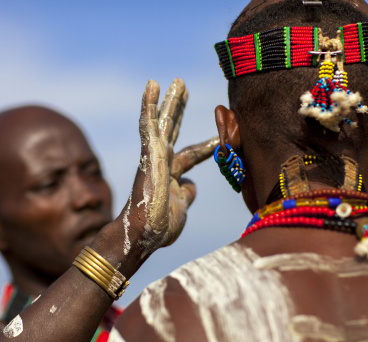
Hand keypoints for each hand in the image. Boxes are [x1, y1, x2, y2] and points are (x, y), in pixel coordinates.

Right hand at [120, 79, 217, 254]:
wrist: (146, 233)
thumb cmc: (162, 225)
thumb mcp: (182, 207)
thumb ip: (187, 193)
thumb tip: (192, 184)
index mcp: (171, 175)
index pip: (191, 154)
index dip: (206, 146)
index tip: (221, 138)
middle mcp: (163, 162)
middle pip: (173, 129)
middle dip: (179, 109)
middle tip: (184, 88)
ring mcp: (155, 156)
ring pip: (163, 122)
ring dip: (169, 101)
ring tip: (176, 82)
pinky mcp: (149, 152)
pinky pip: (149, 123)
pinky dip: (149, 104)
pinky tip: (152, 85)